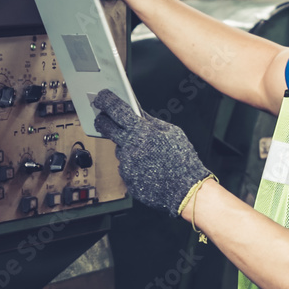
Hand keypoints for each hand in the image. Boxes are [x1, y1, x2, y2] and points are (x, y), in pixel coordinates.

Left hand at [93, 89, 211, 216]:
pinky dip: (135, 165)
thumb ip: (152, 122)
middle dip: (103, 121)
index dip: (107, 101)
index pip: (117, 110)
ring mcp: (126, 163)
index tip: (101, 97)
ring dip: (129, 148)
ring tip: (149, 155)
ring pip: (121, 149)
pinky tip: (149, 168)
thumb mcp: (173, 133)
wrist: (186, 190)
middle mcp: (130, 146)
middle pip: (106, 128)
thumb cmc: (183, 161)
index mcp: (142, 131)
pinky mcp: (126, 178)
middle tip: (104, 119)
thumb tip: (139, 113)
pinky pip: (126, 166)